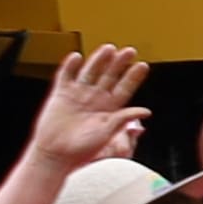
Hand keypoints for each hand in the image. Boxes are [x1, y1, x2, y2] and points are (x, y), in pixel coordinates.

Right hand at [26, 42, 152, 173]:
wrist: (56, 155)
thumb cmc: (83, 149)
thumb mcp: (107, 133)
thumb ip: (124, 120)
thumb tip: (146, 111)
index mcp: (110, 108)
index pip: (125, 88)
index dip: (133, 77)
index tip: (143, 65)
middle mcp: (95, 99)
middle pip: (109, 76)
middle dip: (119, 64)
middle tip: (129, 51)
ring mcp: (78, 95)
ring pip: (90, 72)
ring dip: (98, 60)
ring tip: (109, 48)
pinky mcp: (61, 95)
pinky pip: (66, 76)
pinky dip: (70, 66)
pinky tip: (76, 56)